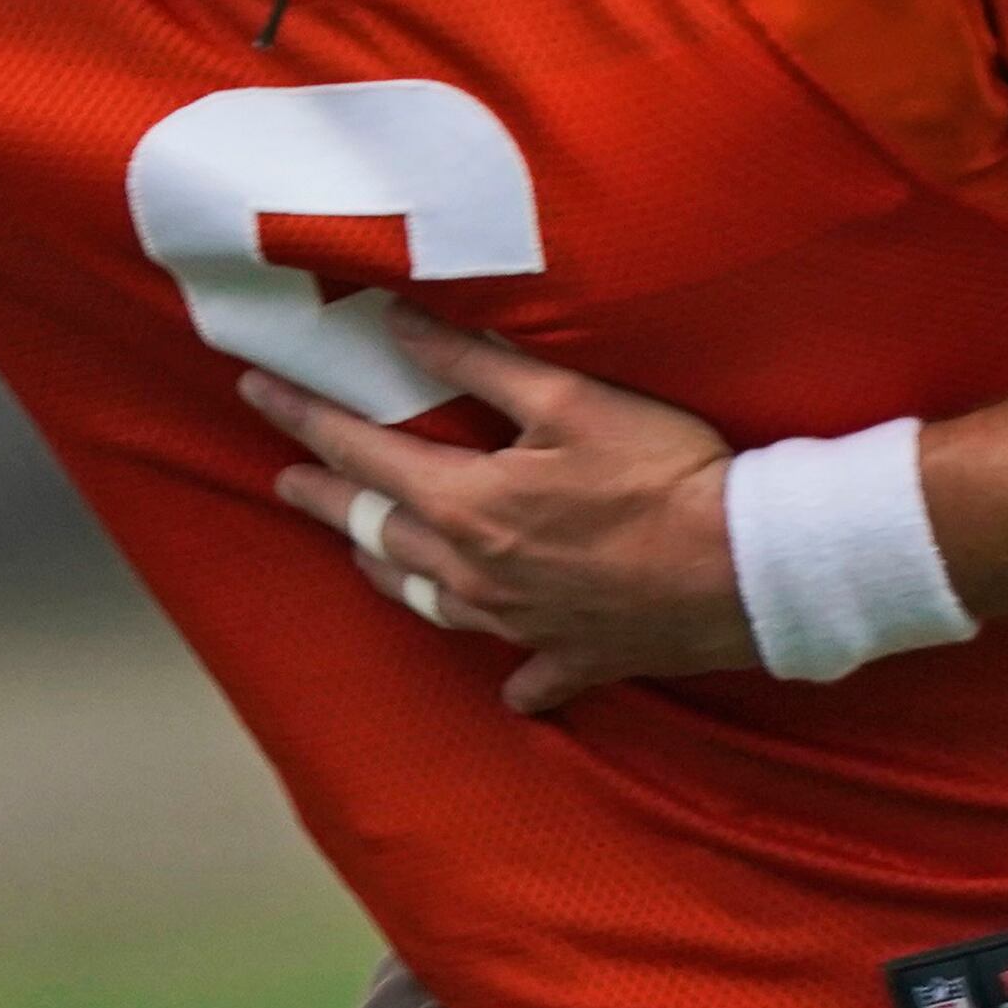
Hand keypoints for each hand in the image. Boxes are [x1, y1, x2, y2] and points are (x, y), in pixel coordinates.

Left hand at [242, 306, 752, 715]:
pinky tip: (511, 683)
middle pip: (376, 534)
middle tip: (286, 482)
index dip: (302, 419)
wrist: (752, 569)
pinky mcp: (576, 656)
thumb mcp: (569, 400)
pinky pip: (528, 674)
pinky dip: (514, 674)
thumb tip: (396, 325)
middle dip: (325, 501)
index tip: (254, 393)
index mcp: (467, 505)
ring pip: (429, 602)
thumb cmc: (664, 476)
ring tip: (364, 555)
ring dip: (389, 573)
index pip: (358, 454)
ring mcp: (522, 625)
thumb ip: (477, 363)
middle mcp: (476, 573)